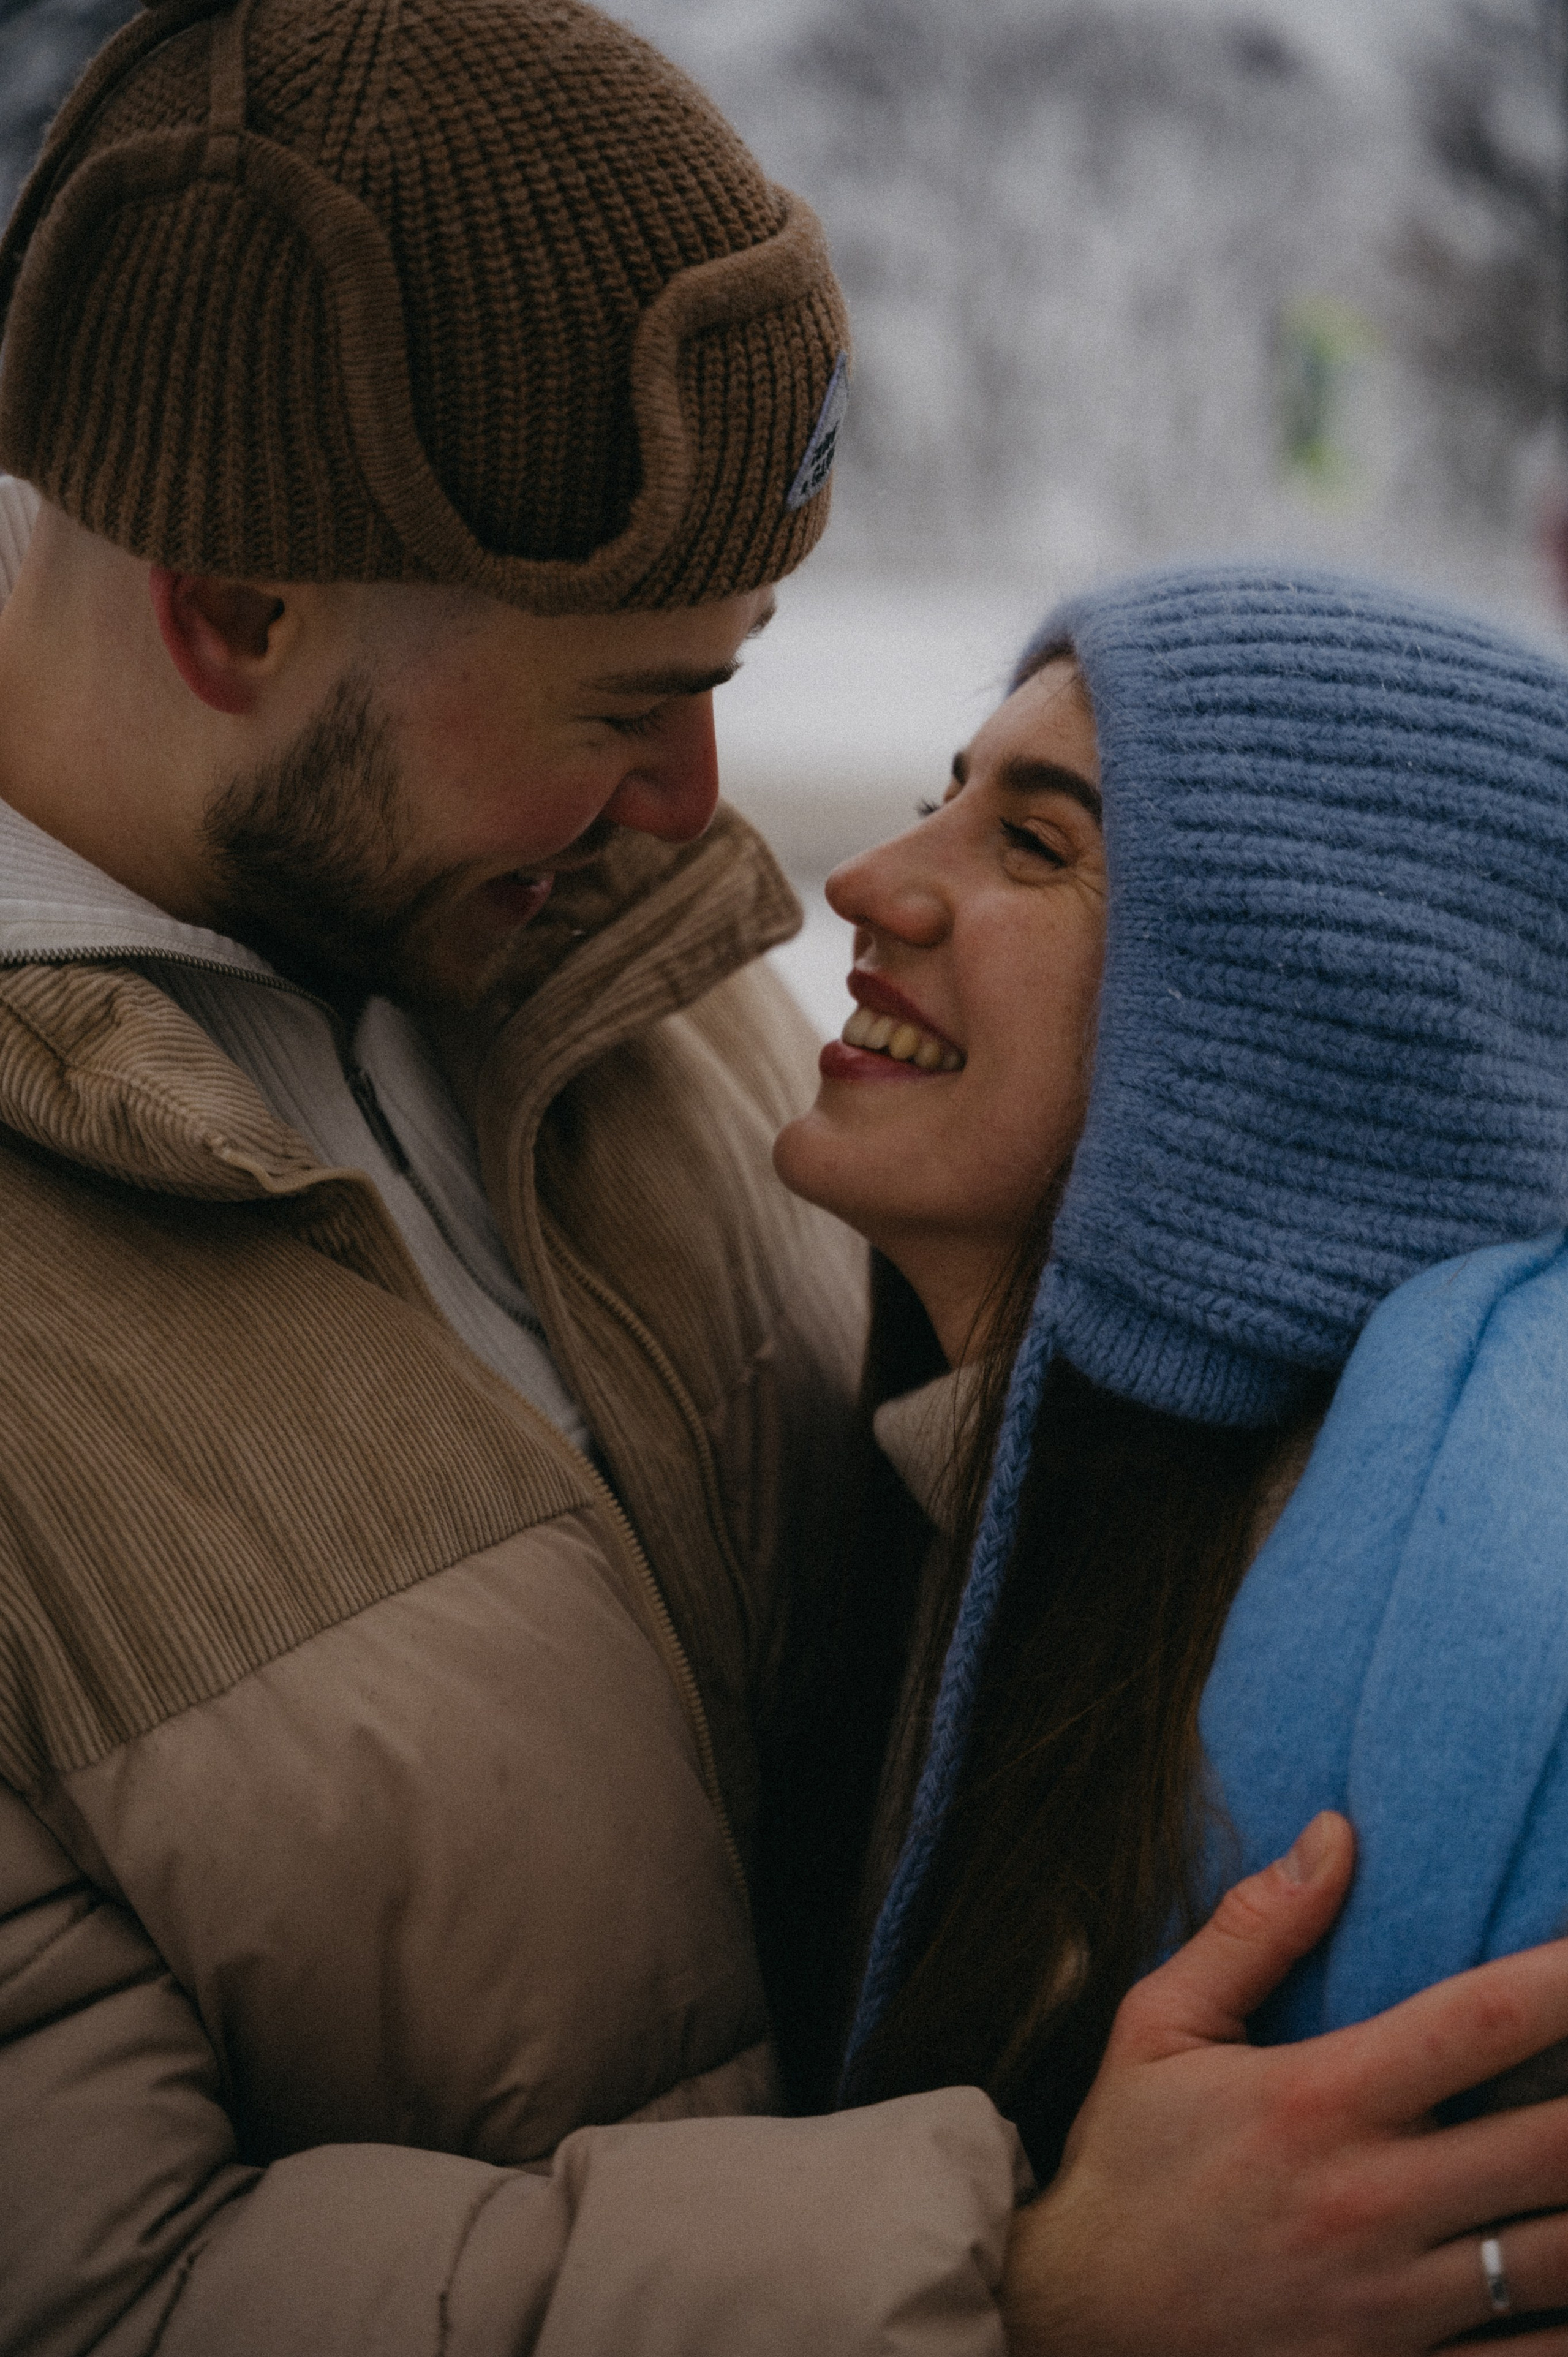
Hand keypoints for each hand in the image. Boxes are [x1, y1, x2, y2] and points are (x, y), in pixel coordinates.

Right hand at [1003, 1812, 1567, 2353]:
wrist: (1076, 2327)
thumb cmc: (1126, 2164)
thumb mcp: (1161, 2026)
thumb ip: (1254, 1931)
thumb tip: (1336, 1833)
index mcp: (1320, 2101)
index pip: (1479, 2023)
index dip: (1566, 1981)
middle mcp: (1372, 2201)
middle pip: (1554, 2142)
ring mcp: (1396, 2303)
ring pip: (1560, 2255)